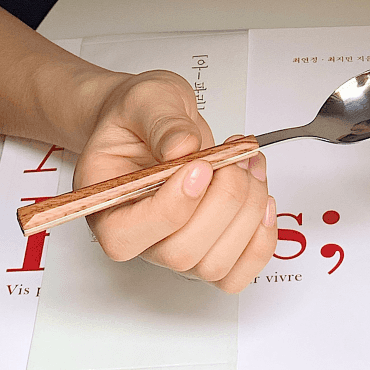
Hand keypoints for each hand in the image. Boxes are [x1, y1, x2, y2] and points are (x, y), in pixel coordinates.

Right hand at [72, 70, 276, 291]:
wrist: (155, 119)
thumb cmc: (141, 115)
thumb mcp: (147, 99)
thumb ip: (163, 122)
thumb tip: (183, 147)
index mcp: (106, 205)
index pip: (127, 238)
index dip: (173, 207)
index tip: (202, 165)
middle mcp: (140, 237)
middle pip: (181, 253)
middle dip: (223, 201)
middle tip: (233, 156)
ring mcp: (177, 246)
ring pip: (216, 264)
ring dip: (248, 211)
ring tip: (248, 162)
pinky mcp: (210, 246)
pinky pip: (239, 270)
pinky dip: (262, 238)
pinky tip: (263, 197)